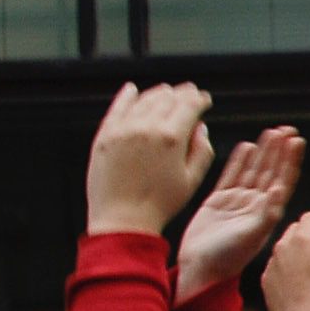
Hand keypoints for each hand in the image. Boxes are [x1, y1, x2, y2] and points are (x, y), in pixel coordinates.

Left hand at [86, 83, 218, 237]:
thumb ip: (202, 150)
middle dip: (182, 93)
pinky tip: (132, 90)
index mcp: (171, 139)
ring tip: (166, 91)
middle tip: (189, 91)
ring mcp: (122, 130)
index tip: (204, 98)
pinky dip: (126, 96)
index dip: (199, 99)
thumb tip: (201, 129)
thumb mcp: (192, 180)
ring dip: (158, 93)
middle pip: (167, 98)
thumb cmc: (158, 205)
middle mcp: (146, 128)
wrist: (122, 220)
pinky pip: (117, 108)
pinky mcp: (105, 136)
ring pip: (144, 100)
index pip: (189, 106)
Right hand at [175, 127, 303, 299]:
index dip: (290, 161)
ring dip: (262, 152)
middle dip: (279, 151)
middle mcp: (255, 205)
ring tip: (270, 132)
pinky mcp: (217, 201)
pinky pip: (231, 176)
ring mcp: (237, 202)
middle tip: (287, 129)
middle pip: (270, 171)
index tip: (297, 141)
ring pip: (252, 171)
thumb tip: (279, 190)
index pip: (283, 181)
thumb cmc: (227, 258)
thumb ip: (266, 213)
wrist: (200, 268)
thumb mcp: (252, 236)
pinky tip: (246, 147)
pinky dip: (238, 161)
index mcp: (267, 213)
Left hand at [262, 211, 309, 310]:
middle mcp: (283, 246)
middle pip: (296, 230)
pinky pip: (278, 266)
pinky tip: (301, 284)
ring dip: (297, 252)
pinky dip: (288, 268)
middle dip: (309, 236)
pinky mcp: (267, 279)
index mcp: (303, 238)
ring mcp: (272, 263)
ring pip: (285, 248)